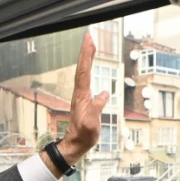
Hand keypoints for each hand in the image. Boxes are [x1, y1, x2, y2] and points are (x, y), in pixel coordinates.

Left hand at [41, 33, 109, 175]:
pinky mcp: (84, 99)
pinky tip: (91, 66)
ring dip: (86, 58)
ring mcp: (81, 96)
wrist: (75, 144)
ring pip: (83, 72)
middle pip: (82, 68)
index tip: (90, 41)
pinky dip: (88, 68)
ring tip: (91, 46)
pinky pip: (85, 79)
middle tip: (89, 37)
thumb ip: (96, 109)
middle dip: (86, 52)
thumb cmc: (84, 136)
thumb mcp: (91, 125)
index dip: (86, 56)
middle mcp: (80, 93)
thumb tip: (104, 94)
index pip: (84, 72)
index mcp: (82, 97)